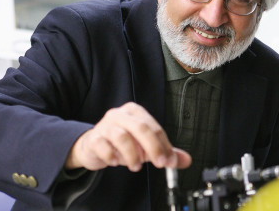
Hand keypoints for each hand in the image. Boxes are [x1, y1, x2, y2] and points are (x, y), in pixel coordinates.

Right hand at [65, 102, 191, 171]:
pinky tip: (116, 162)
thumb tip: (186, 160)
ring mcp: (105, 125)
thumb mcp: (145, 146)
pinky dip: (112, 156)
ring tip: (136, 166)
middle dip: (153, 147)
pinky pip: (103, 146)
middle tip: (160, 163)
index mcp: (135, 111)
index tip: (170, 161)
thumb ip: (165, 152)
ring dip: (132, 155)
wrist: (93, 146)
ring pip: (122, 136)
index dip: (165, 145)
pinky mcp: (93, 138)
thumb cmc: (122, 143)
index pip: (154, 127)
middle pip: (141, 127)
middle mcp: (120, 114)